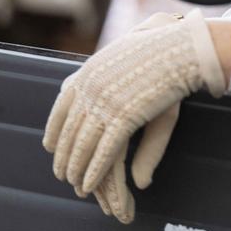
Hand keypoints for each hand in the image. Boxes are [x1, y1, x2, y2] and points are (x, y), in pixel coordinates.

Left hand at [75, 12, 186, 223]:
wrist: (180, 45)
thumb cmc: (161, 48)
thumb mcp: (132, 72)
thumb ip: (113, 88)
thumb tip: (107, 107)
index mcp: (89, 71)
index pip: (61, 106)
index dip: (54, 129)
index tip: (50, 146)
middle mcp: (91, 87)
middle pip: (69, 129)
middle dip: (64, 155)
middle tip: (61, 174)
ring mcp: (106, 102)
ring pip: (82, 144)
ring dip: (76, 168)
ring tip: (74, 184)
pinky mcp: (124, 116)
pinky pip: (103, 150)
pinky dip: (94, 170)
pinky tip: (89, 185)